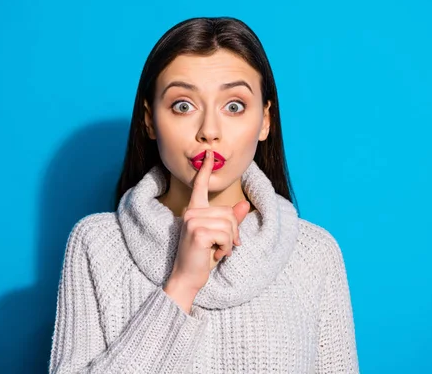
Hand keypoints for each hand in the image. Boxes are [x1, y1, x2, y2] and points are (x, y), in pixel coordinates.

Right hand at [167, 149, 250, 293]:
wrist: (187, 278)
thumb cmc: (201, 257)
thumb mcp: (220, 237)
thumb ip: (231, 221)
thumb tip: (244, 205)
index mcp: (194, 210)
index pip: (200, 186)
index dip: (206, 170)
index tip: (210, 154)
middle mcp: (191, 212)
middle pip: (229, 213)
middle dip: (233, 233)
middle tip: (224, 247)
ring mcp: (193, 221)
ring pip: (229, 224)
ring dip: (230, 242)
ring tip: (219, 251)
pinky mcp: (198, 232)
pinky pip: (227, 235)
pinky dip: (227, 248)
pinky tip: (217, 255)